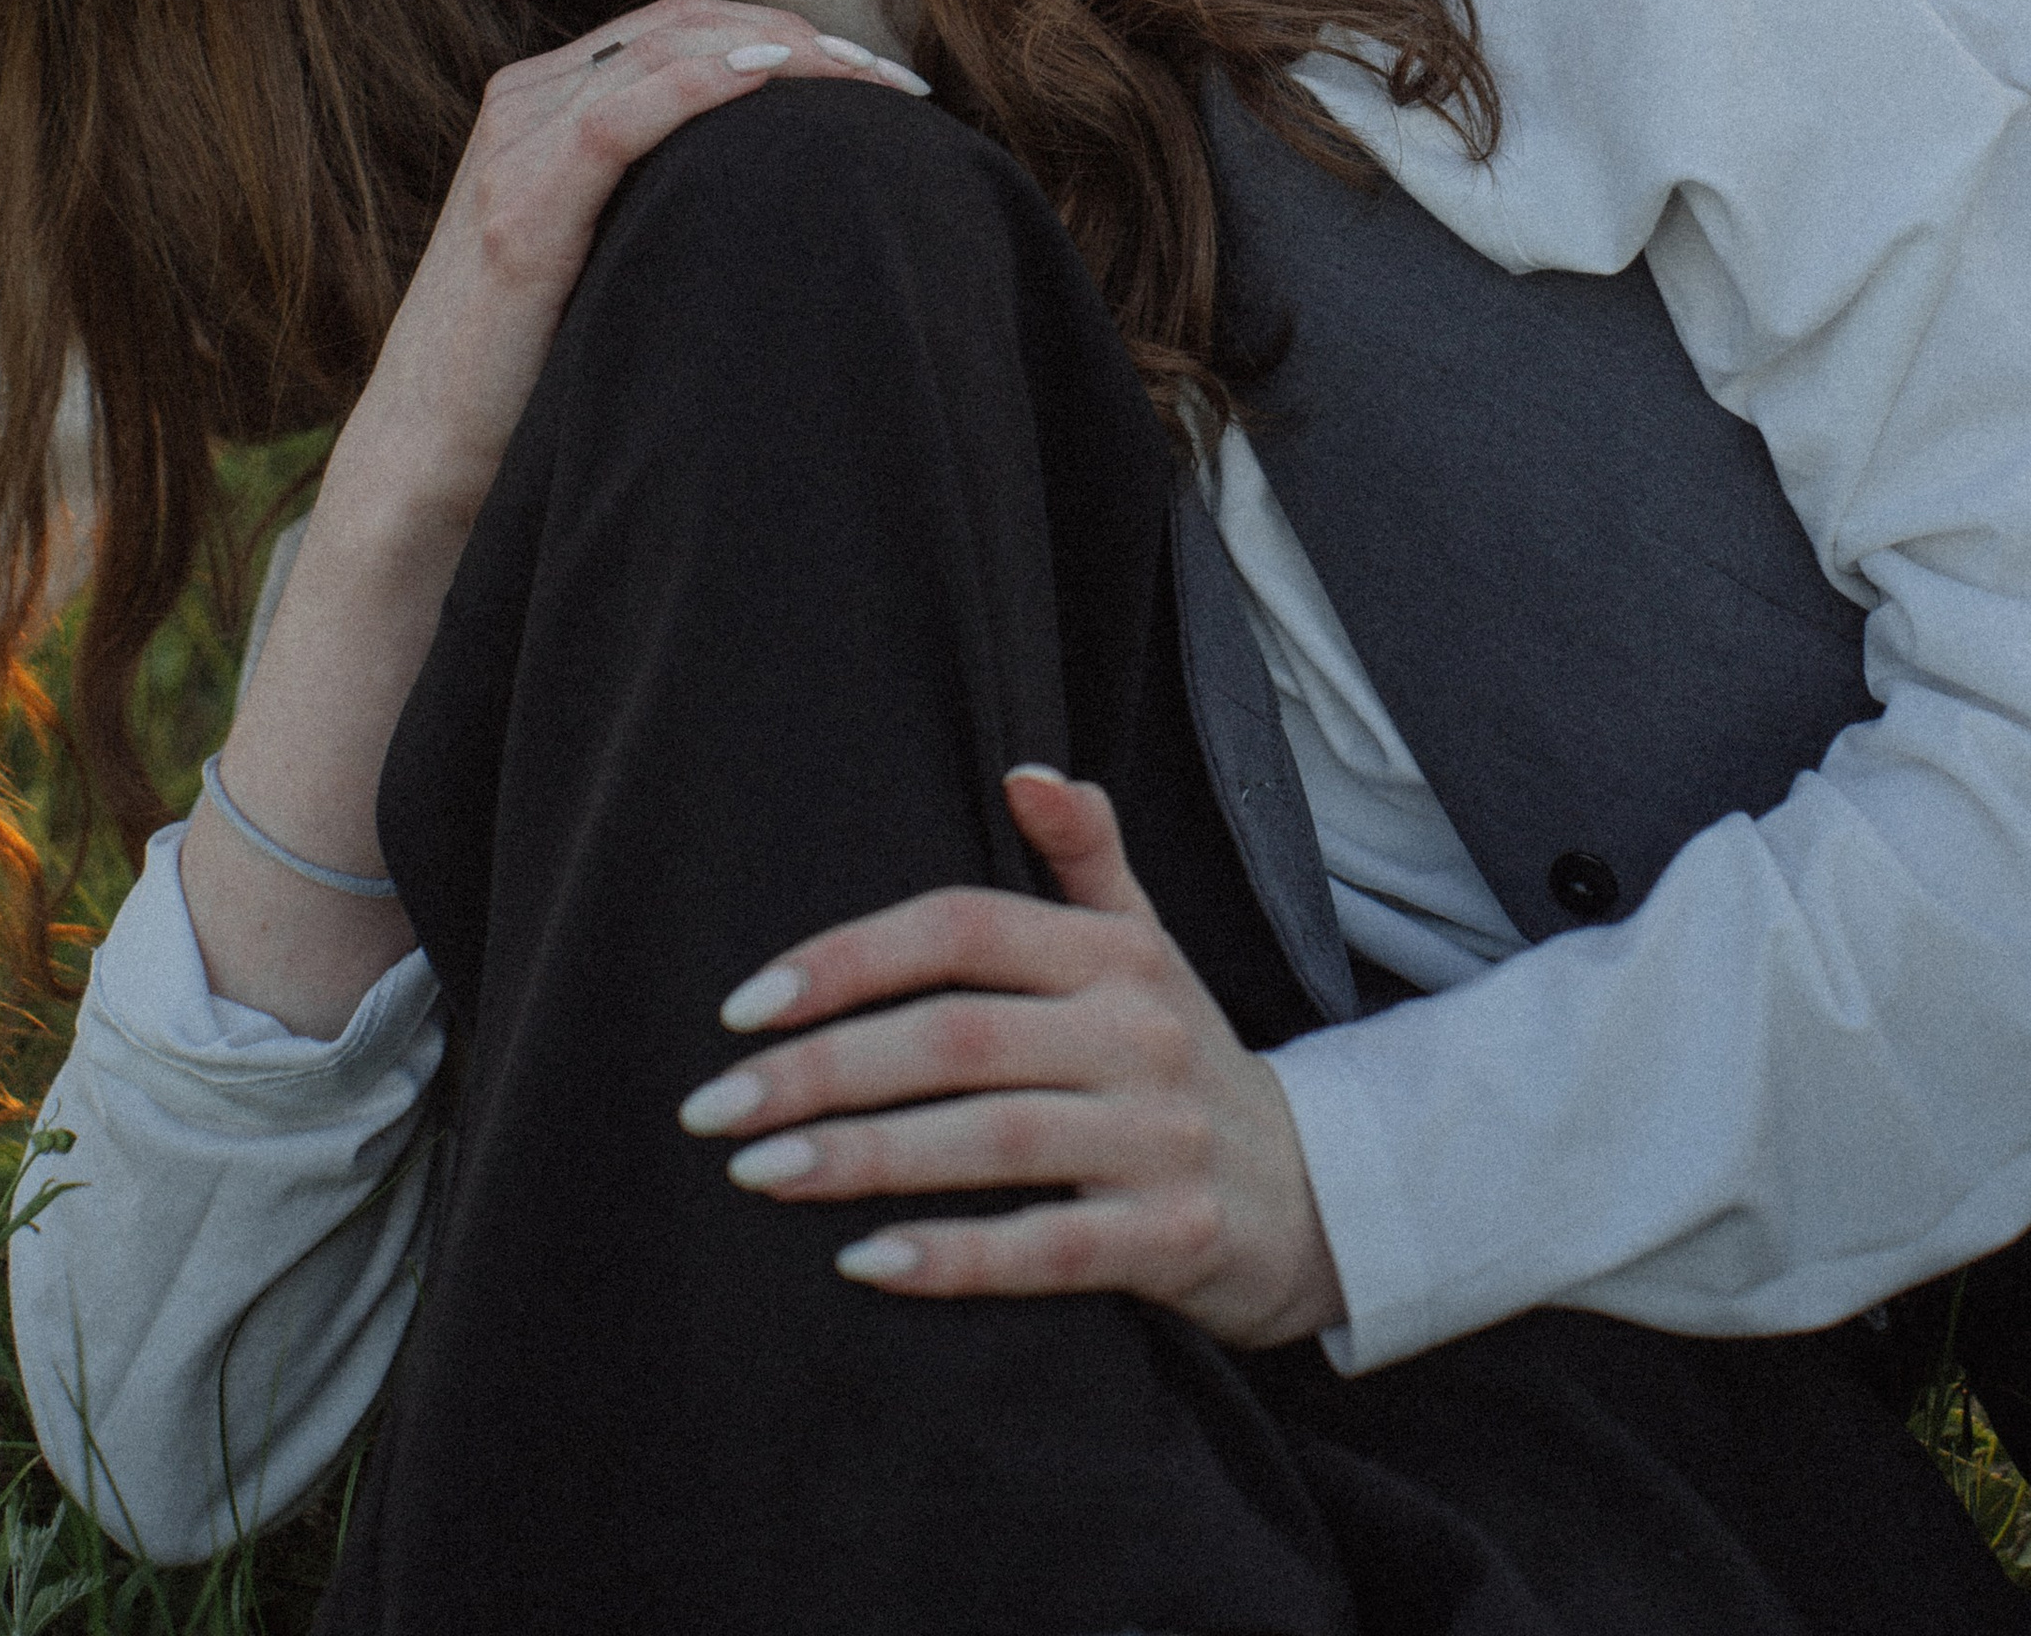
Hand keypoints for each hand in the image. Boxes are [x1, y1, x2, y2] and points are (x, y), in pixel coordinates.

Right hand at [335, 0, 925, 528]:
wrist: (428, 455)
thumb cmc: (537, 363)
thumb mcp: (608, 250)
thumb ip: (665, 193)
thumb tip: (793, 184)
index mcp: (546, 101)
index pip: (683, 25)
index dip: (785, 30)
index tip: (877, 74)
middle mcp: (524, 103)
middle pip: (683, 22)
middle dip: (799, 36)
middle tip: (894, 82)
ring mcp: (514, 149)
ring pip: (661, 50)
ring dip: (776, 53)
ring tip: (864, 82)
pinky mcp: (518, 210)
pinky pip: (618, 115)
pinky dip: (699, 85)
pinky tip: (768, 81)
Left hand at [677, 767, 1345, 1350]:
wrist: (1317, 1194)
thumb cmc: (1184, 1060)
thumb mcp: (1146, 948)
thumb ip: (1084, 859)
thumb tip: (1025, 768)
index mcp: (1114, 956)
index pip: (962, 928)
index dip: (849, 958)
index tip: (745, 1006)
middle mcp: (1137, 1034)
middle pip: (956, 1037)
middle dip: (822, 1070)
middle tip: (713, 1105)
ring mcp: (1158, 1137)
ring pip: (989, 1139)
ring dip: (863, 1157)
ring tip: (757, 1174)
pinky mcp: (1173, 1236)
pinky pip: (1047, 1247)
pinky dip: (954, 1255)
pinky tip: (865, 1262)